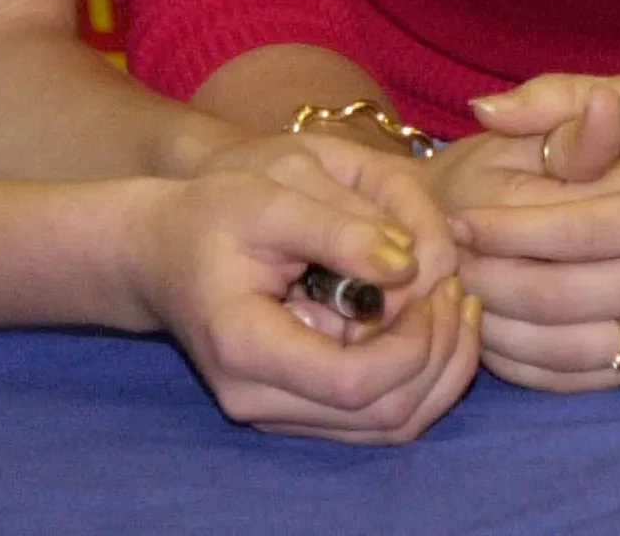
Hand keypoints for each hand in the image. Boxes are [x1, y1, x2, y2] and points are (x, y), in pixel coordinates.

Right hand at [141, 134, 480, 441]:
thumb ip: (339, 226)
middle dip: (440, 349)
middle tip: (457, 283)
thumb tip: (409, 263)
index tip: (435, 280)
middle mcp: (260, 400)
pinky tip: (436, 317)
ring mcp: (280, 413)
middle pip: (385, 413)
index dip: (414, 340)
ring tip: (455, 296)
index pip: (354, 383)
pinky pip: (381, 415)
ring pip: (393, 423)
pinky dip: (423, 373)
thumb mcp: (270, 195)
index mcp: (246, 348)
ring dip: (442, 366)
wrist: (162, 250)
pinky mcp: (301, 409)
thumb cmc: (212, 214)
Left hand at [446, 74, 619, 390]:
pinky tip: (490, 324)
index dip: (507, 229)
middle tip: (446, 260)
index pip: (579, 230)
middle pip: (561, 295)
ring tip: (458, 290)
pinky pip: (570, 379)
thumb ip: (557, 97)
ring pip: (559, 347)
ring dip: (495, 325)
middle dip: (488, 280)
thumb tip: (485, 109)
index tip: (458, 219)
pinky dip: (518, 359)